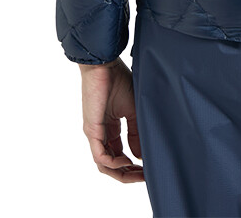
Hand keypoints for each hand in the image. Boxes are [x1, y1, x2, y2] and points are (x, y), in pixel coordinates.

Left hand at [78, 58, 144, 182]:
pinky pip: (100, 155)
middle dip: (128, 174)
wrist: (105, 64)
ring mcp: (95, 134)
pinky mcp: (92, 130)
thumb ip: (135, 132)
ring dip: (121, 173)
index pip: (119, 155)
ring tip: (138, 173)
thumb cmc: (118, 80)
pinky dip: (114, 163)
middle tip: (144, 177)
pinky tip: (128, 162)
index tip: (148, 169)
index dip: (133, 166)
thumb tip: (140, 155)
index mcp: (110, 128)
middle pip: (111, 165)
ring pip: (105, 165)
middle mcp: (100, 134)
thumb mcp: (133, 109)